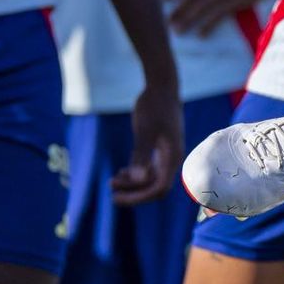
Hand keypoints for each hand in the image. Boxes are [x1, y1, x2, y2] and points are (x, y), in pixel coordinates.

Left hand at [113, 77, 182, 207]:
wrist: (162, 86)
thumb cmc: (154, 106)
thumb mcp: (145, 130)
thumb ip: (141, 155)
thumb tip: (137, 180)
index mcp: (171, 158)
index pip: (158, 189)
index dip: (139, 197)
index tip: (118, 197)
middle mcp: (171, 159)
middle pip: (154, 187)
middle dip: (134, 193)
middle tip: (111, 194)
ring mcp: (165, 154)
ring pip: (150, 178)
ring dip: (132, 184)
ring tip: (111, 183)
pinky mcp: (158, 147)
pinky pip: (148, 168)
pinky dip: (135, 173)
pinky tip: (120, 172)